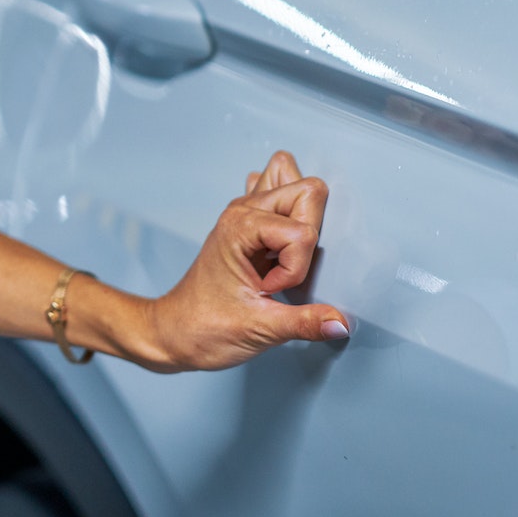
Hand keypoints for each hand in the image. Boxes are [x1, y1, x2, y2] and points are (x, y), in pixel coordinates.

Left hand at [137, 151, 350, 371]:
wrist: (174, 331)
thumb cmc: (205, 327)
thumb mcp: (259, 329)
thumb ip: (304, 323)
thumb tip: (343, 323)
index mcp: (239, 226)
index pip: (302, 231)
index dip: (295, 268)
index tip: (270, 290)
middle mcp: (243, 210)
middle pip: (309, 191)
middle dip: (309, 235)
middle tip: (284, 269)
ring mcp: (246, 213)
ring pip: (297, 185)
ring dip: (304, 220)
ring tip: (283, 255)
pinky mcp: (252, 224)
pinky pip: (282, 195)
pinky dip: (293, 215)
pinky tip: (282, 245)